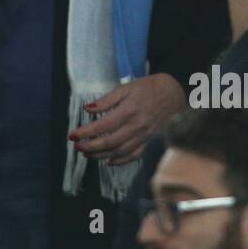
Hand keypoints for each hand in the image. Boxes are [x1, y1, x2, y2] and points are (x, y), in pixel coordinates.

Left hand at [69, 73, 185, 165]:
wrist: (175, 92)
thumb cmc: (149, 87)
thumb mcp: (126, 87)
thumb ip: (107, 100)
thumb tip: (87, 108)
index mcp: (129, 110)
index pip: (103, 125)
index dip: (86, 132)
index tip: (73, 134)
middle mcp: (137, 125)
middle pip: (110, 142)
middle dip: (90, 147)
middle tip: (77, 146)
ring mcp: (144, 135)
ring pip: (120, 151)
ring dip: (101, 155)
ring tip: (88, 154)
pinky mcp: (149, 140)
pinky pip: (135, 155)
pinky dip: (121, 160)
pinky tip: (109, 161)